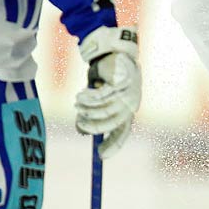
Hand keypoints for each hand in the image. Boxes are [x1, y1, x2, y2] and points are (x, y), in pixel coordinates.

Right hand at [75, 25, 140, 157]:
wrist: (112, 52)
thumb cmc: (106, 76)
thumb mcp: (100, 97)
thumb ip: (95, 112)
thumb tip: (82, 131)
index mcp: (129, 109)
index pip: (123, 132)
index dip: (113, 145)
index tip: (101, 156)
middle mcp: (131, 104)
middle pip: (112, 124)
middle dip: (92, 126)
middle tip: (79, 124)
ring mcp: (126, 93)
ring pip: (103, 111)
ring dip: (86, 110)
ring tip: (77, 103)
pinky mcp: (119, 83)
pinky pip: (100, 98)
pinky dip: (87, 99)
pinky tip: (80, 95)